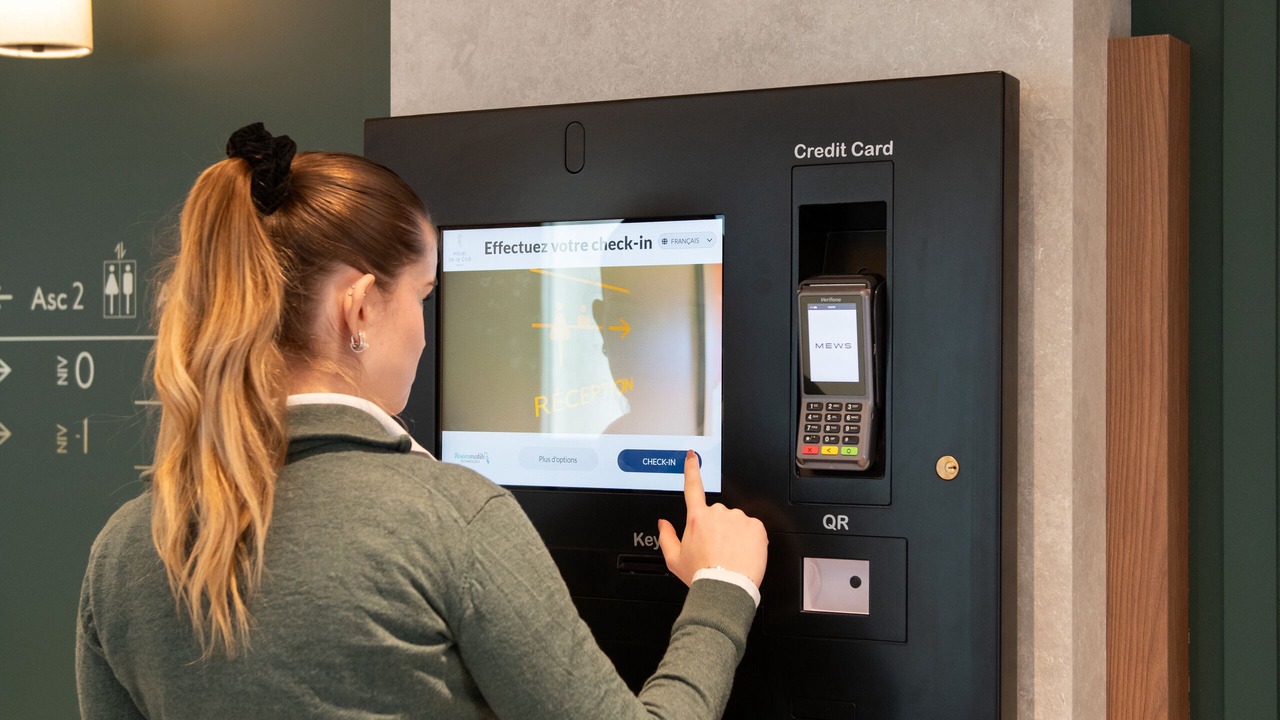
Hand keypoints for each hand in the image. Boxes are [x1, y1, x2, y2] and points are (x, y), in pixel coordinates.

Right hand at [657, 450, 767, 588]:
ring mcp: (738, 519)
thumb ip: (666, 537)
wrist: (725, 588)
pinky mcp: (756, 527)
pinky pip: (752, 529)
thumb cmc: (701, 576)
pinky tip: (742, 553)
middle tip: (716, 549)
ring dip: (734, 534)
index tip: (692, 455)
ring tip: (730, 554)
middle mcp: (718, 514)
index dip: (692, 468)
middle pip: (717, 514)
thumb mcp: (674, 559)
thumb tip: (663, 523)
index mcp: (697, 518)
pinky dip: (749, 539)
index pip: (693, 486)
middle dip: (718, 527)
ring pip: (736, 522)